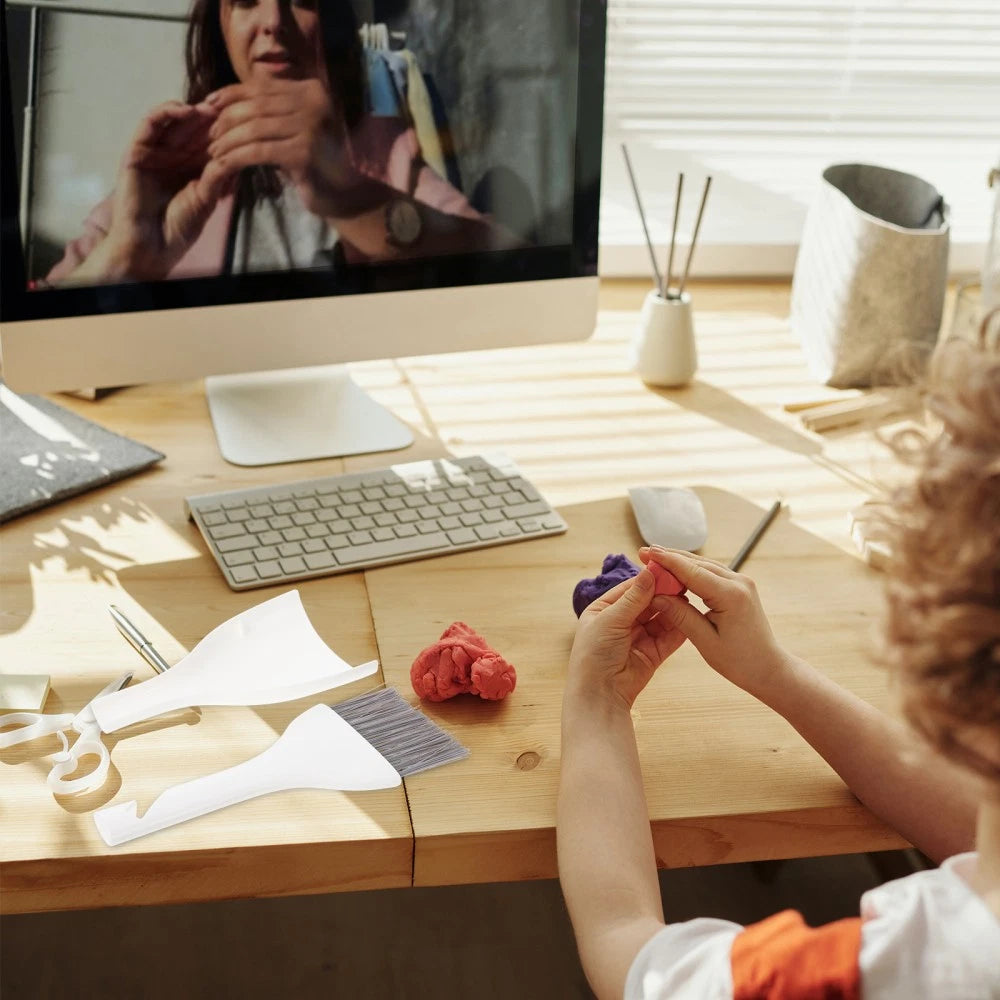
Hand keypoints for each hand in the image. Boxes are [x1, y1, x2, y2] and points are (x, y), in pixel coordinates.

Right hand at [101, 101, 235, 279]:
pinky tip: (186, 110)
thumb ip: (220, 174)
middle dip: (213, 116)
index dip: (226, 128)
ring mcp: (155, 151)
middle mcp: (174, 155)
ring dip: (193, 111)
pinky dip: (166, 112)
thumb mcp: (207, 197)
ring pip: (174, 121)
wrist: (151, 246)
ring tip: (212, 109)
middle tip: (231, 106)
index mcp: (192, 167)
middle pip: (194, 127)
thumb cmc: (178, 228)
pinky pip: (150, 124)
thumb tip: (242, 150)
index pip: (210, 140)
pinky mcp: (137, 150)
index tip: (245, 120)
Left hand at [205, 79, 357, 217]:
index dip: (230, 94)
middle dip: (227, 120)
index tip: (208, 105)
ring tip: (215, 153)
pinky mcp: (305, 152)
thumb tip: (223, 102)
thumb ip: (270, 113)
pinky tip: (225, 165)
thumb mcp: (292, 130)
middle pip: (256, 106)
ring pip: (255, 128)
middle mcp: (314, 102)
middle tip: (210, 137)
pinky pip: (260, 151)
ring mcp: (312, 127)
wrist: (345, 195)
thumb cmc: (316, 163)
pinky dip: (238, 157)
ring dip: (229, 140)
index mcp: (310, 90)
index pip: (261, 86)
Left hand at [568, 568, 686, 708]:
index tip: (666, 569)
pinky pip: (669, 637)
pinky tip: (690, 616)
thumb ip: (633, 598)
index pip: (630, 589)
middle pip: (648, 602)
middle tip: (682, 581)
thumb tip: (649, 573)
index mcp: (604, 610)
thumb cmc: (594, 655)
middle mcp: (621, 622)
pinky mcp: (653, 653)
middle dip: (664, 593)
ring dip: (672, 608)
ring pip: (660, 618)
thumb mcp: (610, 620)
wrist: (600, 694)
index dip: (648, 580)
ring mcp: (638, 637)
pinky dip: (679, 627)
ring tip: (688, 596)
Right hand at [639, 547, 793, 698]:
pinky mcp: (740, 587)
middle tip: (644, 552)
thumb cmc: (740, 661)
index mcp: (731, 596)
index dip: (667, 560)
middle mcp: (739, 583)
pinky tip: (676, 570)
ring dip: (680, 561)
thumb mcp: (705, 641)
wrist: (769, 668)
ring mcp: (741, 583)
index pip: (692, 571)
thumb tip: (656, 596)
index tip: (646, 552)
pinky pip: (711, 573)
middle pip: (697, 563)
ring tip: (655, 557)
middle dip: (670, 557)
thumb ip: (680, 615)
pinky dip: (692, 570)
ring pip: (704, 565)